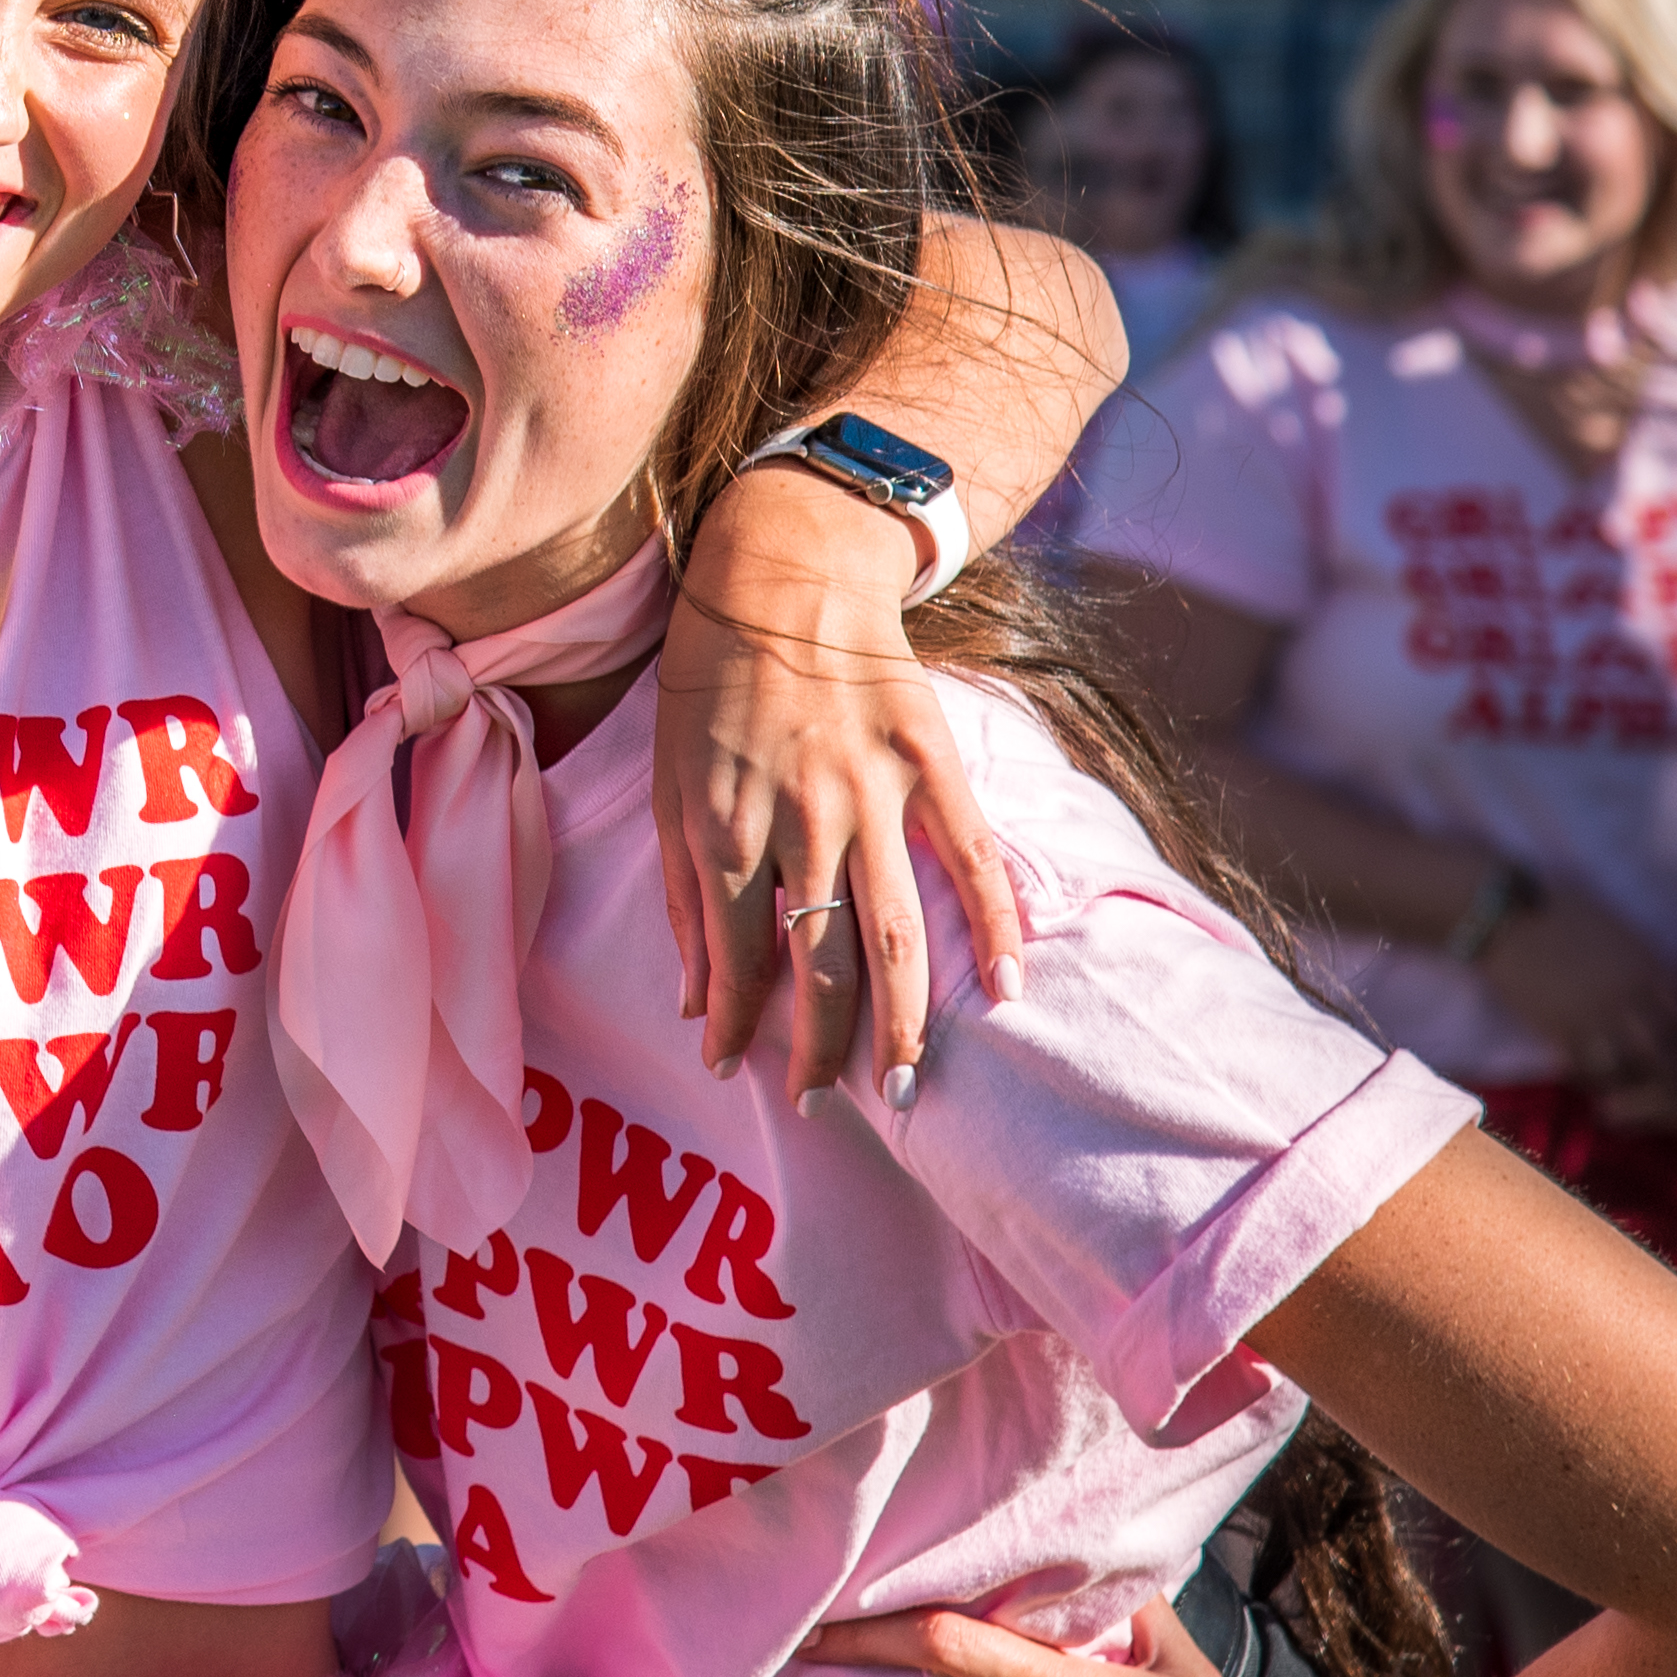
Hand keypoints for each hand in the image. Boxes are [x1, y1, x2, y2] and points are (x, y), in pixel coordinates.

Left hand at [659, 465, 1023, 1105]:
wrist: (785, 573)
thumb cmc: (710, 681)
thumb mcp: (669, 781)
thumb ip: (682, 893)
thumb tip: (696, 999)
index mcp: (725, 823)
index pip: (737, 953)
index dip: (739, 1021)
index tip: (735, 1066)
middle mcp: (801, 818)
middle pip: (821, 959)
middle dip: (822, 1046)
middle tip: (823, 1102)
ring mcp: (873, 791)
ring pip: (894, 929)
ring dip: (903, 1018)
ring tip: (907, 1085)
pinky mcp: (931, 762)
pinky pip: (971, 857)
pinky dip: (996, 926)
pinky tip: (1008, 989)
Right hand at [1473, 881, 1676, 1096]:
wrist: (1502, 914)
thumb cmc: (1554, 903)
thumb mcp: (1612, 922)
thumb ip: (1637, 952)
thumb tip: (1652, 973)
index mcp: (1645, 967)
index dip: (1675, 1024)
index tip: (1661, 1028)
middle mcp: (1629, 998)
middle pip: (1663, 1047)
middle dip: (1657, 1059)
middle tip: (1641, 1062)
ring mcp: (1595, 1018)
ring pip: (1627, 1066)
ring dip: (1621, 1074)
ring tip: (1612, 1076)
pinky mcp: (1559, 1032)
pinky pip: (1585, 1069)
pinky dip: (1586, 1076)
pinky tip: (1580, 1073)